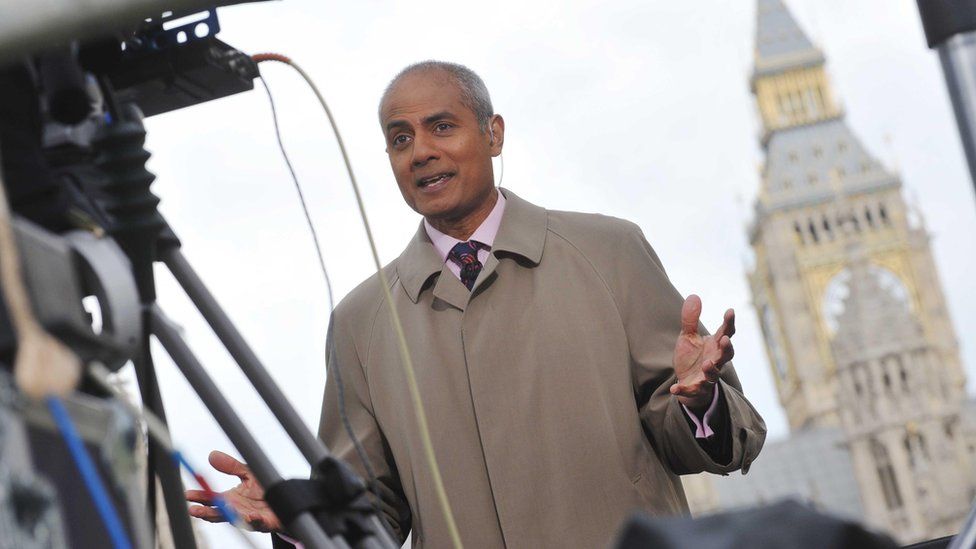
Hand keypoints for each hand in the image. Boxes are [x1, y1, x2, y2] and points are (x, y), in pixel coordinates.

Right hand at [186, 450, 281, 532]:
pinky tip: (250, 516)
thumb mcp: (247, 473)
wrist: (285, 500)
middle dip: (205, 512)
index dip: (200, 497)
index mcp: (230, 500)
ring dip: (227, 517)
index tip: (187, 495)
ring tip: (215, 514)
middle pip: (218, 513)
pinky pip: (258, 523)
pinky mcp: (264, 522)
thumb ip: (231, 466)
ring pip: (235, 520)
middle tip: (193, 510)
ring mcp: (249, 518)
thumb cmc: (264, 488)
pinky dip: (254, 521)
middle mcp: (237, 511)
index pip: (211, 499)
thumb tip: (211, 455)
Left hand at [670, 294, 734, 411]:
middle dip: (727, 348)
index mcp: (714, 346)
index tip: (730, 311)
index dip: (729, 323)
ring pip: (714, 374)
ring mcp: (706, 375)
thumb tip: (694, 296)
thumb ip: (690, 319)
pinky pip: (691, 390)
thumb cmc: (692, 356)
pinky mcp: (695, 388)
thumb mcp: (688, 336)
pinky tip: (674, 389)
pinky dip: (683, 390)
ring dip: (711, 369)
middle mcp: (715, 360)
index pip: (726, 333)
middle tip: (725, 339)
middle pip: (727, 355)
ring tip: (707, 364)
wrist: (686, 380)